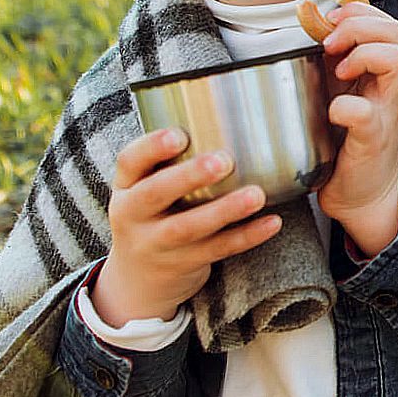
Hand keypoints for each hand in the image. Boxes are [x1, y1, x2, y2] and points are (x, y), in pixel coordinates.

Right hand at [91, 128, 281, 324]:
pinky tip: (272, 222)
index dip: (152, 147)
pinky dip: (247, 236)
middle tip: (223, 160)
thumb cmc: (153, 215)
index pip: (129, 161)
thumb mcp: (143, 189)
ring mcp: (156, 244)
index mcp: (126, 186)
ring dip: (225, 210)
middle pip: (155, 194)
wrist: (138, 282)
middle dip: (189, 176)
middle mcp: (134, 215)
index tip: (180, 134)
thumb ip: (168, 162)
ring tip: (257, 194)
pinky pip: (217, 250)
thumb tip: (226, 114)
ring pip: (189, 228)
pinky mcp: (184, 264)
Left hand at [315, 2, 397, 256]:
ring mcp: (387, 112)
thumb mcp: (342, 90)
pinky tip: (333, 111)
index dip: (358, 11)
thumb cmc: (350, 138)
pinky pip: (367, 114)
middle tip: (330, 44)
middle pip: (396, 33)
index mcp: (382, 72)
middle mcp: (392, 87)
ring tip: (338, 71)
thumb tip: (309, 19)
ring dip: (363, 54)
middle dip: (359, 26)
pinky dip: (347, 106)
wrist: (365, 192)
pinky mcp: (373, 140)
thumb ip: (333, 59)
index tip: (328, 22)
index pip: (385, 22)